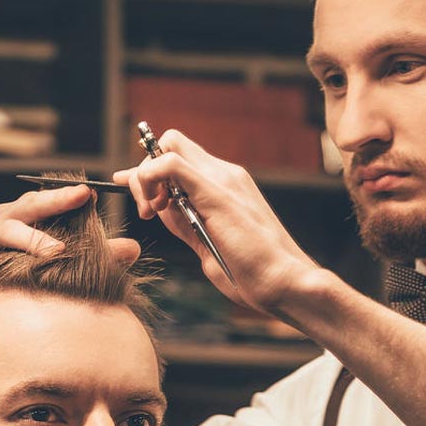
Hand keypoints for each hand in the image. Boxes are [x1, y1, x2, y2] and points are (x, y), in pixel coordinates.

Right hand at [0, 183, 141, 272]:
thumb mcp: (62, 264)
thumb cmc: (21, 275)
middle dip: (51, 204)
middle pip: (24, 208)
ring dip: (26, 238)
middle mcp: (0, 225)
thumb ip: (95, 255)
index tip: (91, 193)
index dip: (66, 196)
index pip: (46, 201)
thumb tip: (134, 248)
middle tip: (78, 203)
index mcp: (24, 220)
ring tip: (53, 250)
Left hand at [114, 129, 328, 315]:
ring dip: (146, 177)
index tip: (142, 200)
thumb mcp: (205, 241)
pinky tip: (155, 208)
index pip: (181, 156)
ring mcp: (222, 178)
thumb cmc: (250, 272)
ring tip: (150, 213)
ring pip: (168, 147)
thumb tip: (155, 206)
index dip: (151, 171)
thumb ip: (182, 219)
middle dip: (146, 171)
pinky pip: (170, 164)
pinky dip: (150, 178)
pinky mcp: (215, 192)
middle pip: (171, 143)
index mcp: (226, 184)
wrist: (284, 282)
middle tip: (146, 209)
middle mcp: (225, 173)